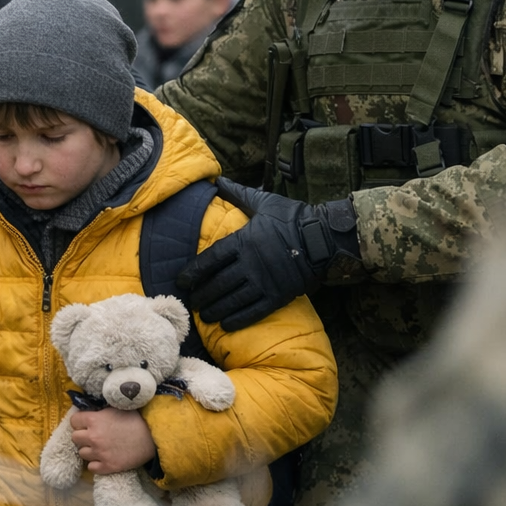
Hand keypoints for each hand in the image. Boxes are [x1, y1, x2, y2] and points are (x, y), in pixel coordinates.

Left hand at [69, 407, 155, 473]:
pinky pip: (91, 467)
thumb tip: (89, 411)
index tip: (86, 424)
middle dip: (82, 436)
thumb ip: (99, 412)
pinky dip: (96, 463)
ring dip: (89, 450)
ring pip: (82, 453)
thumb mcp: (115, 409)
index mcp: (94, 420)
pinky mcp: (107, 467)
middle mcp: (93, 437)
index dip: (80, 422)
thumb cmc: (136, 420)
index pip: (74, 421)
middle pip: (75, 438)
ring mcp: (99, 453)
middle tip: (93, 436)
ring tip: (100, 447)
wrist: (153, 438)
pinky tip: (104, 458)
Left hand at [174, 179, 355, 330]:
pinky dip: (237, 319)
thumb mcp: (265, 202)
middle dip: (202, 295)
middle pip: (218, 283)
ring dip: (216, 309)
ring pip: (232, 300)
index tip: (182, 281)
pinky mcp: (278, 296)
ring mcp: (264, 282)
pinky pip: (253, 311)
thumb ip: (239, 194)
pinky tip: (225, 325)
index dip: (194, 272)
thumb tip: (218, 180)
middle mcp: (250, 264)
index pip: (211, 260)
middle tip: (192, 302)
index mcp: (244, 241)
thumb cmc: (293, 218)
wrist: (324, 239)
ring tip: (204, 315)